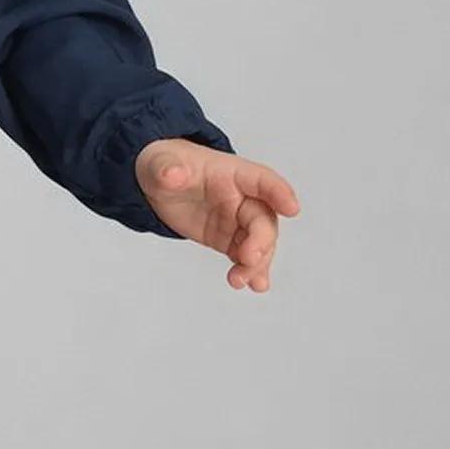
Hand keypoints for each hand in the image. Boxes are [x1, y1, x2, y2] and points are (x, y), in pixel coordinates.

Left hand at [134, 138, 300, 290]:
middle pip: (262, 219)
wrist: (158, 183)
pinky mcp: (227, 239)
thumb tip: (171, 174)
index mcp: (232, 173)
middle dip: (261, 240)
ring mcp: (237, 220)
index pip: (262, 180)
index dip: (278, 193)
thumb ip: (167, 169)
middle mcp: (242, 197)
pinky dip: (250, 271)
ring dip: (256, 263)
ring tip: (241, 280)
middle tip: (248, 258)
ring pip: (259, 243)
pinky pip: (245, 256)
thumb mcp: (160, 163)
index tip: (291, 209)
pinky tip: (252, 285)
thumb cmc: (167, 165)